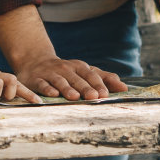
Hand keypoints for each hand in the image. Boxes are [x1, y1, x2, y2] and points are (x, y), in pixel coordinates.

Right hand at [13, 55, 129, 100]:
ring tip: (74, 97)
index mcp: (79, 67)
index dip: (98, 84)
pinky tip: (53, 95)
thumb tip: (124, 87)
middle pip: (77, 79)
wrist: (36, 62)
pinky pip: (42, 84)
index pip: (91, 75)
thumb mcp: (84, 71)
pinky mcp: (36, 79)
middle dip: (85, 88)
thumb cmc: (67, 71)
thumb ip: (104, 78)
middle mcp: (66, 69)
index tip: (105, 95)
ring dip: (67, 88)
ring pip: (60, 81)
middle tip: (94, 97)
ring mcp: (51, 73)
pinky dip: (48, 89)